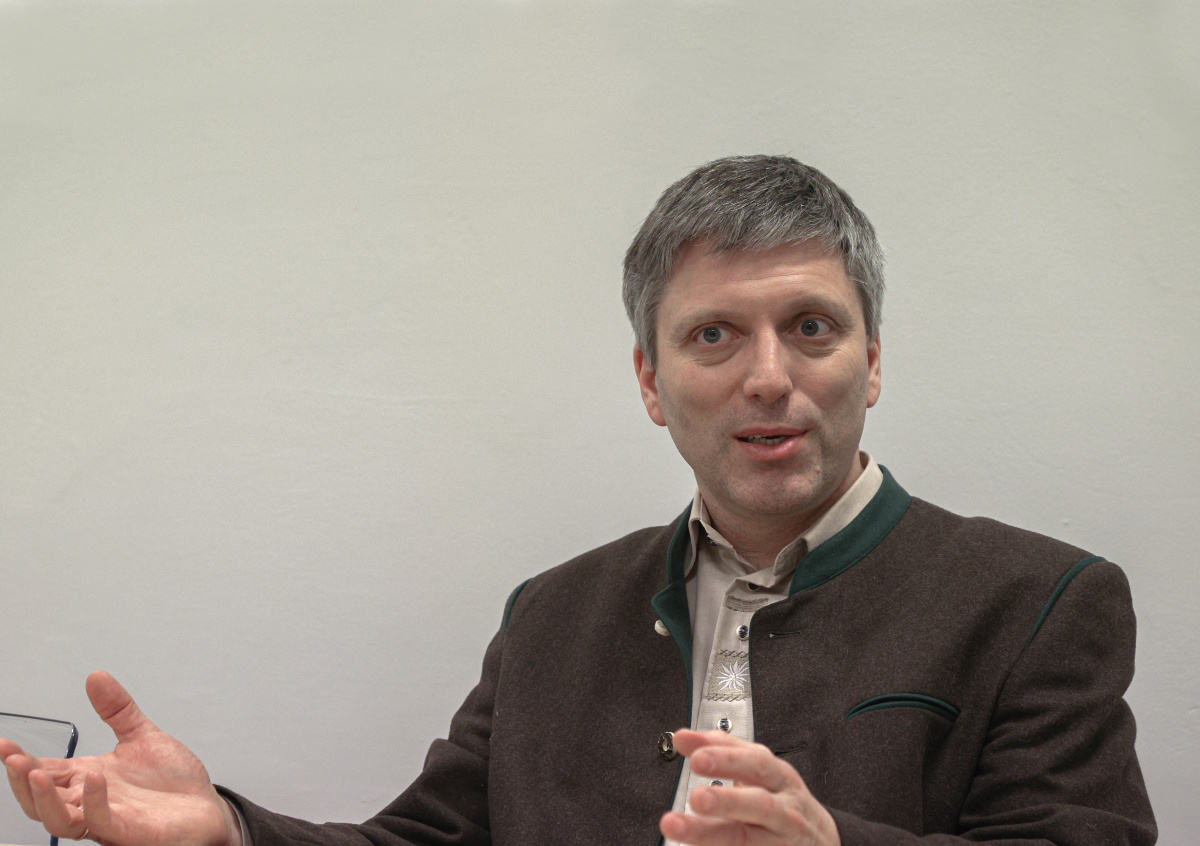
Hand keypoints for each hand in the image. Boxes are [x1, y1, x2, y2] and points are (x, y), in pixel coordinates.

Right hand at [1, 671, 241, 845]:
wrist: (206, 807)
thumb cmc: (173, 782)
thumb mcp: (142, 736)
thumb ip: (118, 709)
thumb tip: (96, 677)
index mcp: (87, 778)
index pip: (44, 771)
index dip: (20, 760)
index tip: (4, 744)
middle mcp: (91, 801)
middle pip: (40, 800)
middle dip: (22, 781)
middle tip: (13, 758)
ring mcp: (107, 819)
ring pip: (59, 820)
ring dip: (43, 798)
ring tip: (36, 772)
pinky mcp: (128, 831)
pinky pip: (101, 822)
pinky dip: (92, 802)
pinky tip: (92, 778)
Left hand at [659, 729, 839, 845]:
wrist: (819, 838)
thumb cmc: (782, 797)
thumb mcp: (760, 767)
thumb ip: (722, 749)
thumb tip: (683, 738)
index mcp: (778, 777)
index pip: (755, 763)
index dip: (726, 759)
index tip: (695, 757)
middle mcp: (783, 810)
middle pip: (758, 804)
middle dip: (726, 800)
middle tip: (696, 798)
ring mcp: (779, 840)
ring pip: (747, 839)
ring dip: (709, 833)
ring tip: (676, 825)